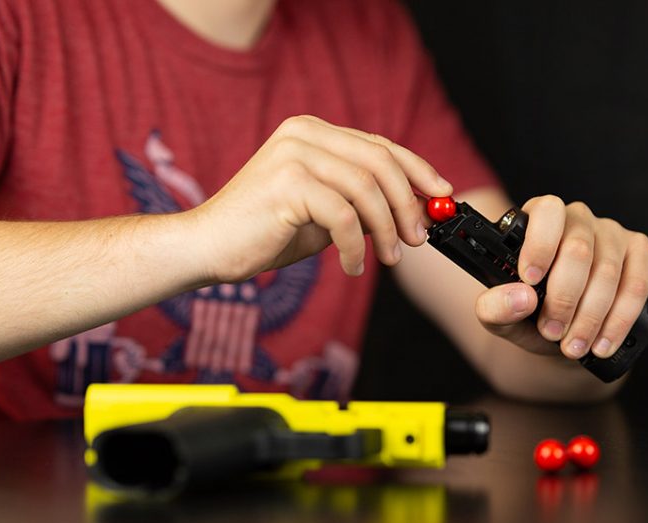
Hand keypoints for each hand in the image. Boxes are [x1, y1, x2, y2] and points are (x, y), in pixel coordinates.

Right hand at [190, 115, 452, 282]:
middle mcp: (304, 133)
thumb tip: (414, 211)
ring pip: (366, 188)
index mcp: (311, 131)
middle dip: (408, 203)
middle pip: (380, 161)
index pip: (379, 145)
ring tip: (389, 257)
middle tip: (418, 237)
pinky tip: (353, 266)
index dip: (417, 170)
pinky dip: (356, 246)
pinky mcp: (287, 183)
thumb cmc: (262, 232)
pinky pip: (343, 215)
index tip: (440, 196)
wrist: (207, 247)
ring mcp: (294, 154)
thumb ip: (360, 203)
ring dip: (387, 228)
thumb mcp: (322, 213)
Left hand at [474, 196, 647, 360]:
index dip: (540, 246)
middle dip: (564, 299)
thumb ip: (494, 306)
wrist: (561, 335)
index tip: (531, 281)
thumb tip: (520, 298)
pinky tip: (602, 342)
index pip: (546, 212)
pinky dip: (619, 320)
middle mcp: (578, 219)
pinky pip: (637, 285)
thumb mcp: (497, 314)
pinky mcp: (640, 254)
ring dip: (590, 318)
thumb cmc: (527, 315)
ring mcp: (612, 234)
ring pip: (608, 273)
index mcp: (537, 220)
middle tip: (552, 331)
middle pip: (578, 250)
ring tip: (573, 346)